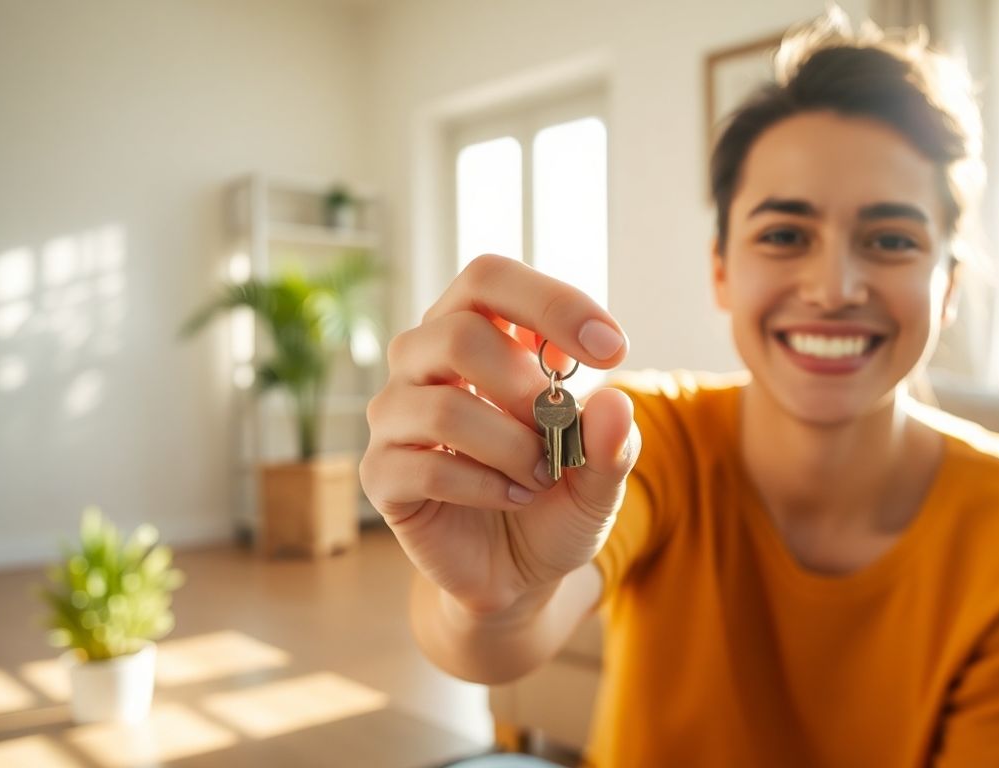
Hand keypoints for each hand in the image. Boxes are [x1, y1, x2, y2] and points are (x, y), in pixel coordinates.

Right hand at [361, 255, 638, 616]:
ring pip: (444, 407)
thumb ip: (611, 442)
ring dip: (513, 449)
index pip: (489, 279)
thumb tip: (616, 403)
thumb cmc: (553, 498)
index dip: (550, 302)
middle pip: (458, 333)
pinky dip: (486, 486)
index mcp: (472, 331)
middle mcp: (422, 361)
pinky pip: (427, 468)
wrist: (519, 572)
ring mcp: (394, 416)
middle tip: (560, 433)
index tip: (613, 348)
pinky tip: (511, 497)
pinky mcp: (382, 474)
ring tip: (541, 477)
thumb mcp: (600, 474)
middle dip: (527, 389)